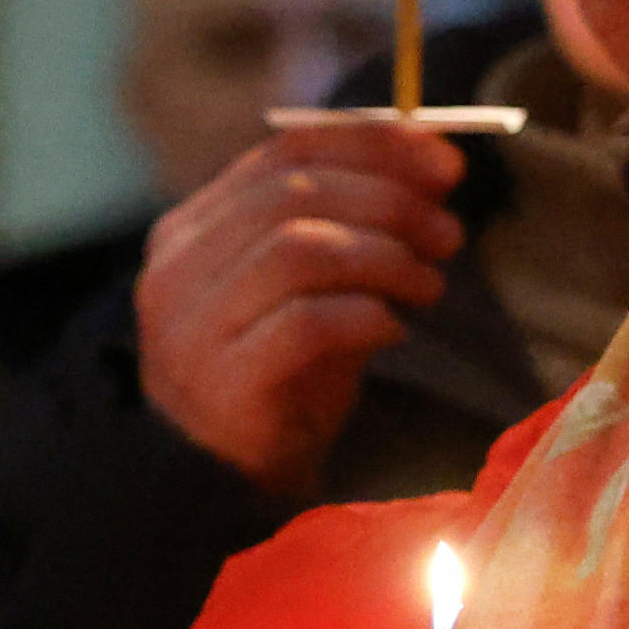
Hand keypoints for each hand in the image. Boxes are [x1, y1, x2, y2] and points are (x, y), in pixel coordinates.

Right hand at [136, 121, 465, 499]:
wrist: (223, 483)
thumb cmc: (277, 379)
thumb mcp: (309, 289)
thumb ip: (351, 225)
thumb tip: (438, 164)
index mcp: (193, 228)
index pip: (283, 151)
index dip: (371, 146)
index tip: (444, 164)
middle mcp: (180, 268)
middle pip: (294, 193)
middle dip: (389, 201)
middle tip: (447, 233)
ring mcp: (194, 326)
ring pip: (298, 249)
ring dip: (384, 257)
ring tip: (428, 284)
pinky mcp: (223, 382)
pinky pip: (306, 324)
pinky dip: (365, 316)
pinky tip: (393, 329)